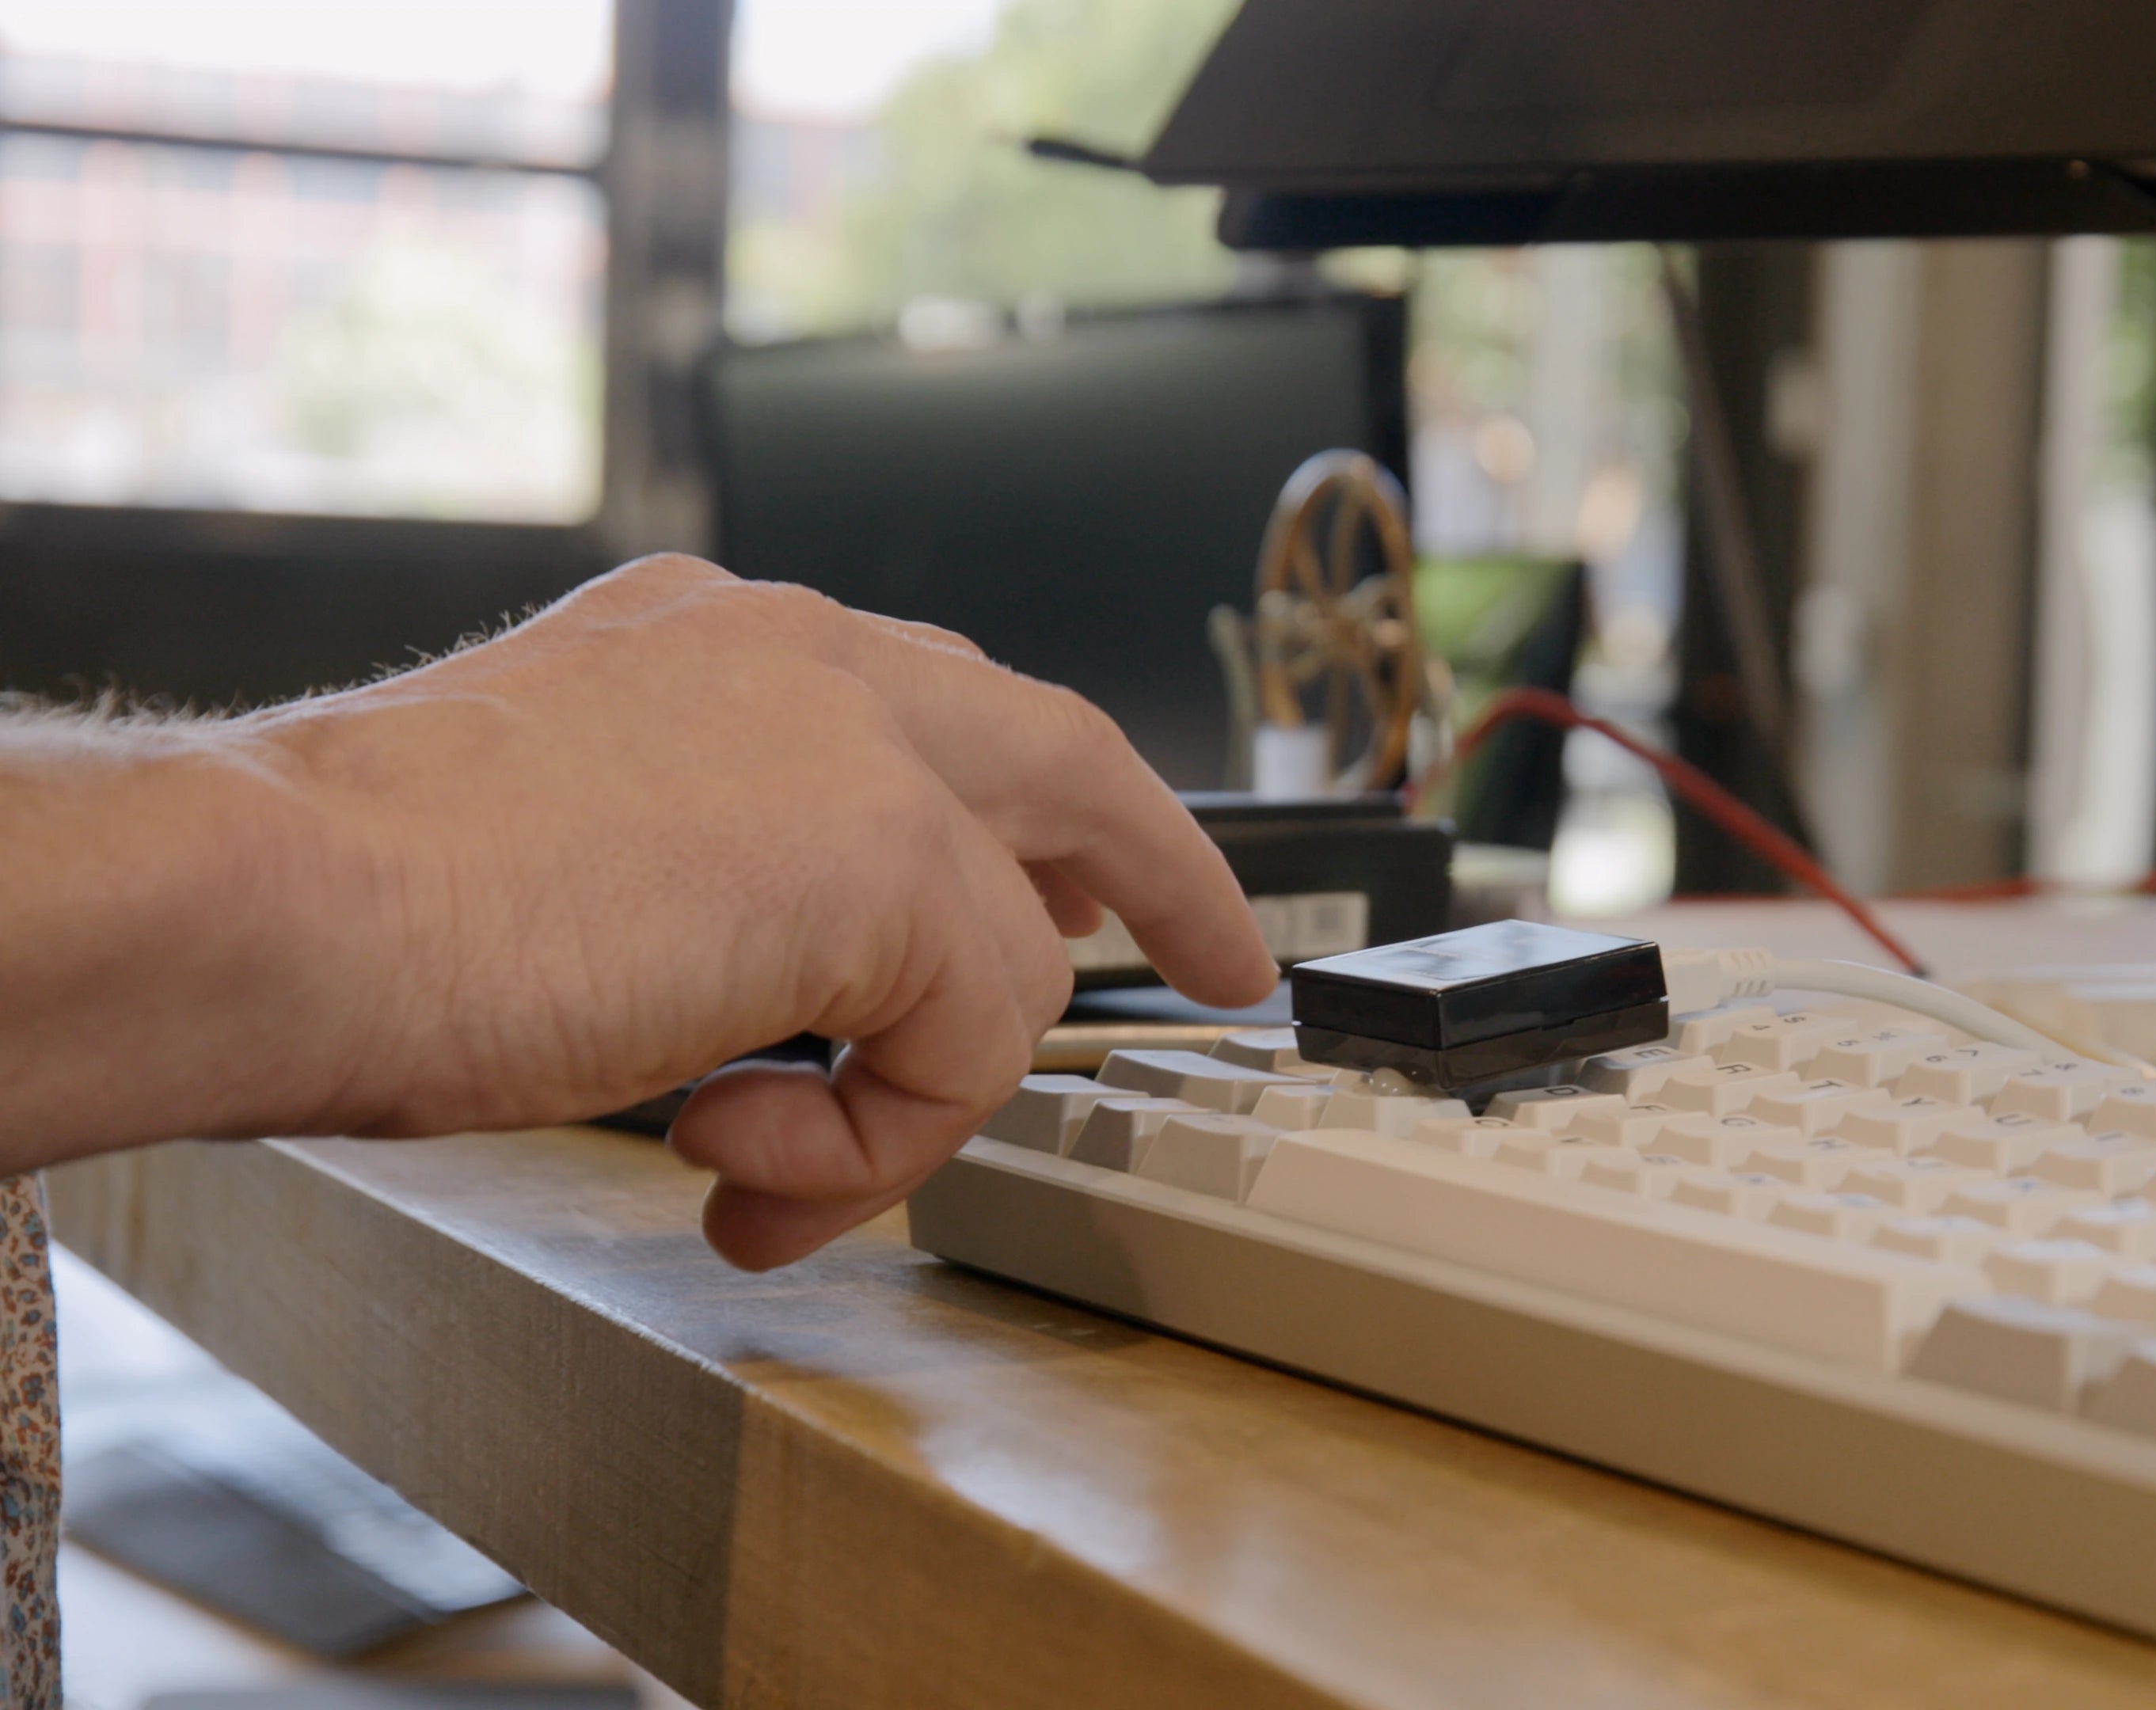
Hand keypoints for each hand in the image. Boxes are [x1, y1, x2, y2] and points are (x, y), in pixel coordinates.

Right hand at [251, 555, 1275, 1266]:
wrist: (283, 897)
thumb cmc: (367, 900)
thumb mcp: (586, 855)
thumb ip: (723, 885)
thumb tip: (791, 1014)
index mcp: (727, 644)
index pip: (951, 709)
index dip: (1053, 802)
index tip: (1108, 879)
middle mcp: (812, 660)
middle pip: (1070, 760)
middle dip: (1163, 874)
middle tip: (1226, 963)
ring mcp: (863, 745)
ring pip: (1011, 952)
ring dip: (906, 1100)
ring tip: (754, 1160)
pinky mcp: (891, 855)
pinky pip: (975, 1040)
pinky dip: (877, 1140)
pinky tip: (731, 1152)